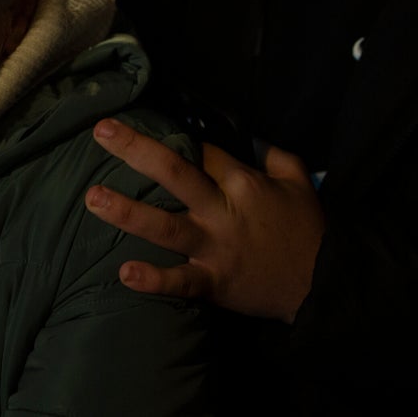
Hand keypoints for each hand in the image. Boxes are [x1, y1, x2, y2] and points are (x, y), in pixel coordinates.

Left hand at [84, 118, 324, 322]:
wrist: (324, 286)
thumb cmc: (308, 231)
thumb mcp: (299, 182)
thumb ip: (275, 155)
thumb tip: (252, 138)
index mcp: (243, 182)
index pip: (201, 152)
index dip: (178, 139)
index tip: (154, 131)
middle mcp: (224, 211)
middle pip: (176, 173)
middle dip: (136, 150)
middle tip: (101, 132)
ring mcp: (216, 248)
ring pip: (166, 227)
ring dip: (128, 212)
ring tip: (93, 198)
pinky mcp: (215, 282)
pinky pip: (181, 281)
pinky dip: (155, 280)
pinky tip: (125, 273)